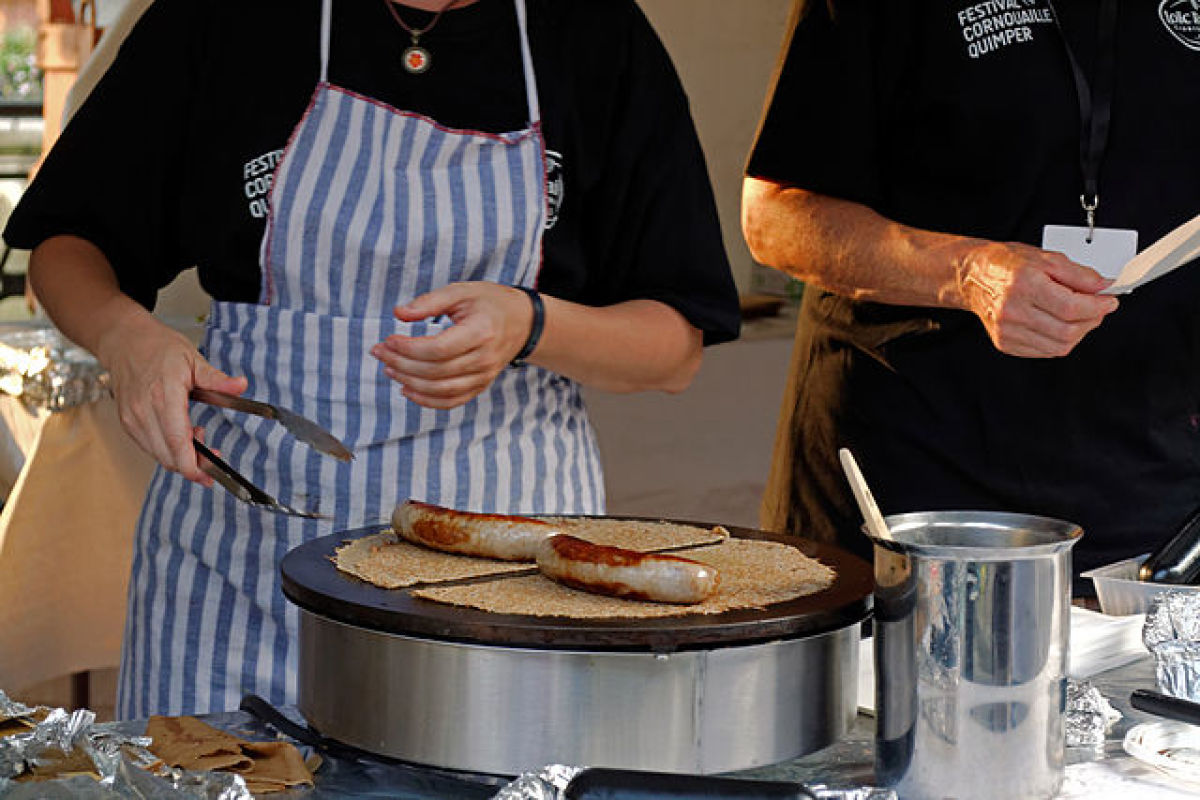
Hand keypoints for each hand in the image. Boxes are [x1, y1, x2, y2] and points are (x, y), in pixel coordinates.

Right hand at [98, 315, 246, 483]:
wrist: (124, 342)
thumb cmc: (158, 348)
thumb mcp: (193, 359)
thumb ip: (217, 379)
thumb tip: (241, 385)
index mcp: (164, 396)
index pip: (177, 442)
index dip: (193, 465)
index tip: (211, 475)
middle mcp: (143, 412)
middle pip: (169, 456)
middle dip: (194, 465)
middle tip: (214, 455)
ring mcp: (132, 419)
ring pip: (159, 455)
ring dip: (181, 457)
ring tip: (198, 435)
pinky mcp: (127, 423)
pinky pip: (149, 447)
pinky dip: (168, 450)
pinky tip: (181, 435)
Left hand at [371, 281, 534, 408]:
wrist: (523, 322)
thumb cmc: (490, 303)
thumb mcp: (461, 291)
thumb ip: (430, 301)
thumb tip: (399, 314)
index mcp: (481, 331)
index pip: (439, 349)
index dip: (409, 348)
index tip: (389, 339)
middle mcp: (484, 358)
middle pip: (436, 371)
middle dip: (402, 364)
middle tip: (380, 352)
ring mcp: (484, 375)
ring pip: (441, 390)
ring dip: (410, 383)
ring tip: (389, 368)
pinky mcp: (481, 385)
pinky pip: (452, 401)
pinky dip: (427, 400)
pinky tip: (407, 389)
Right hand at [956, 241, 1119, 357]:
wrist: (974, 277)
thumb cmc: (1008, 264)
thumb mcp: (1047, 258)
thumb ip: (1080, 274)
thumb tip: (1106, 287)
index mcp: (1024, 285)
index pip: (1071, 308)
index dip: (1098, 307)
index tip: (1111, 301)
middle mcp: (1012, 311)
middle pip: (1068, 331)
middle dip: (1092, 320)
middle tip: (1098, 308)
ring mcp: (1007, 331)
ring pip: (1059, 346)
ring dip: (1078, 333)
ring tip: (1079, 317)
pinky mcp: (1005, 343)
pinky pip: (1045, 351)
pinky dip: (1060, 340)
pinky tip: (1058, 324)